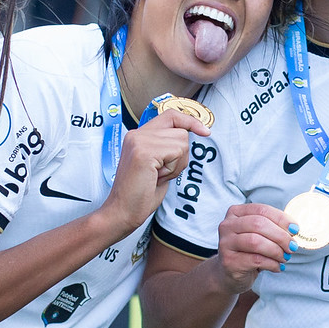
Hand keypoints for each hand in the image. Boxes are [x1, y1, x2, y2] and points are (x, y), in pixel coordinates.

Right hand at [100, 109, 210, 233]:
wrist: (122, 212)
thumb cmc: (140, 194)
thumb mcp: (158, 165)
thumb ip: (168, 148)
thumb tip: (191, 135)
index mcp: (138, 135)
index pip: (170, 116)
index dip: (190, 121)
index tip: (205, 131)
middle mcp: (137, 134)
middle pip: (180, 131)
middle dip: (180, 156)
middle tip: (161, 173)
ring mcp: (139, 140)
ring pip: (181, 141)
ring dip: (176, 164)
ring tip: (157, 176)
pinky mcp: (144, 151)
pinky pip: (176, 152)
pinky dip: (173, 169)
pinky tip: (156, 177)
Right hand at [214, 202, 294, 290]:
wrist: (229, 273)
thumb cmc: (248, 251)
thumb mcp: (258, 235)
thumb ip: (272, 227)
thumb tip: (293, 229)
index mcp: (235, 213)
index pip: (261, 210)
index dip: (281, 219)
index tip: (295, 229)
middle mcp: (227, 225)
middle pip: (259, 224)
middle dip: (280, 236)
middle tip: (292, 246)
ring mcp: (225, 243)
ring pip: (256, 242)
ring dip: (276, 251)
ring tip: (285, 257)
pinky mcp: (229, 261)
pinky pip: (255, 260)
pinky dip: (272, 264)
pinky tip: (277, 267)